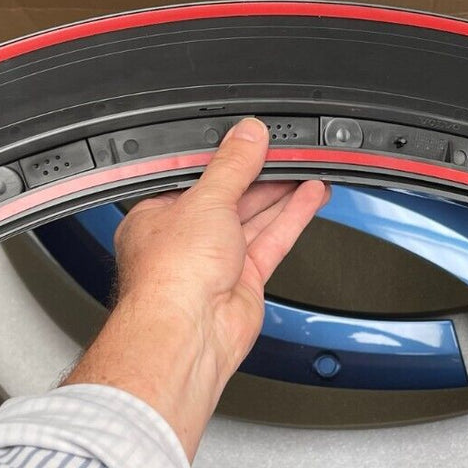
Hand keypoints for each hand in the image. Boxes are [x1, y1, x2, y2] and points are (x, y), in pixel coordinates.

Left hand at [63, 118, 328, 456]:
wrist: (188, 333)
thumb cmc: (170, 277)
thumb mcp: (204, 200)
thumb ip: (232, 165)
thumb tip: (247, 135)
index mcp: (158, 216)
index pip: (199, 177)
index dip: (229, 158)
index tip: (256, 140)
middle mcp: (185, 240)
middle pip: (231, 197)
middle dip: (261, 174)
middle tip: (289, 151)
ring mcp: (216, 263)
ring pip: (254, 219)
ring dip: (282, 193)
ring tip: (308, 167)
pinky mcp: (243, 281)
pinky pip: (271, 241)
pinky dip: (291, 217)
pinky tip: (309, 196)